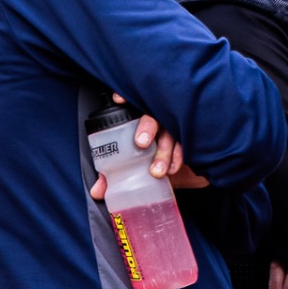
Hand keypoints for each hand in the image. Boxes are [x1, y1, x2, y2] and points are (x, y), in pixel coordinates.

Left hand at [90, 96, 207, 200]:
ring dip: (164, 151)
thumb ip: (115, 176)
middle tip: (141, 143)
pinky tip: (174, 169)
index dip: (127, 97)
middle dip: (148, 127)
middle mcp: (159, 120)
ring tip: (157, 171)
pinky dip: (179, 157)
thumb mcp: (132, 167)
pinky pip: (187, 145)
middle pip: (154, 116)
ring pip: (172, 133)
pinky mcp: (190, 141)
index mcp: (141, 121)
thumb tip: (97, 191)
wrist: (180, 170)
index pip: (134, 103)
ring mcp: (175, 129)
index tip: (118, 100)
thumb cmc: (150, 161)